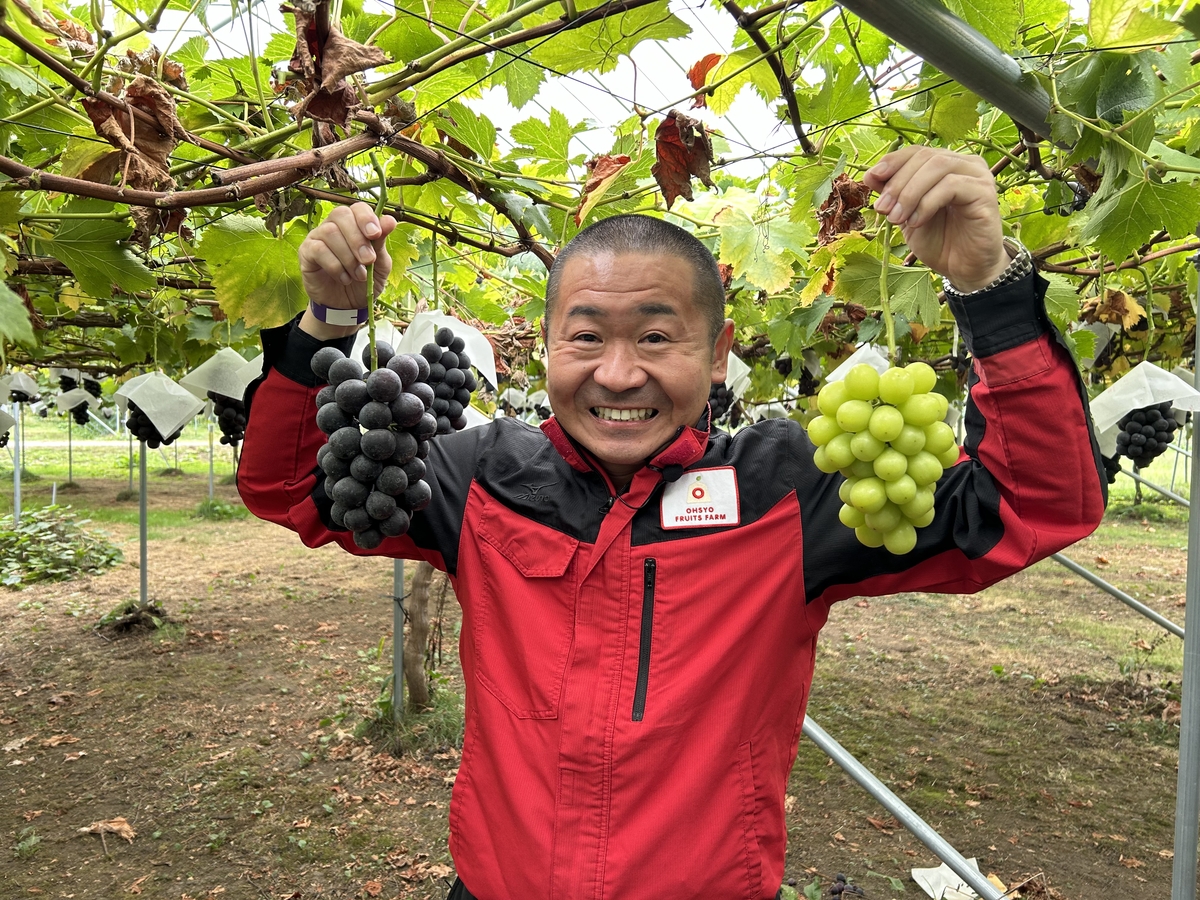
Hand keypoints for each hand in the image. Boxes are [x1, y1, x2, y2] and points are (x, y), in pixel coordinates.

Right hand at [298, 203, 396, 338]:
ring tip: (358, 275)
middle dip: (358, 239)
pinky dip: (335, 266)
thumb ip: (381, 242)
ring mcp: (318, 237)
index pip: (357, 208)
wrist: (348, 307)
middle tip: (368, 260)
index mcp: (355, 224)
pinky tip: (344, 278)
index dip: (366, 218)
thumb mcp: (380, 264)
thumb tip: (390, 220)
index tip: (375, 234)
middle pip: (341, 215)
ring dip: (348, 256)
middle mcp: (334, 225)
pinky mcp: (307, 253)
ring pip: (330, 232)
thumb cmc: (364, 281)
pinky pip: (318, 250)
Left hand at [863, 147, 1008, 292]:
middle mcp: (965, 164)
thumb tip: (870, 174)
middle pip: (925, 157)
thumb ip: (893, 194)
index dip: (892, 161)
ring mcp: (978, 176)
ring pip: (938, 166)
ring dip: (910, 193)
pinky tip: (916, 221)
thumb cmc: (939, 241)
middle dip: (898, 183)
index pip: (916, 151)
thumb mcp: (906, 215)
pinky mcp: (985, 192)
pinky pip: (952, 185)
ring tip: (896, 218)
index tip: (872, 178)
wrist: (965, 268)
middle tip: (882, 209)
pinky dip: (927, 203)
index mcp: (946, 164)